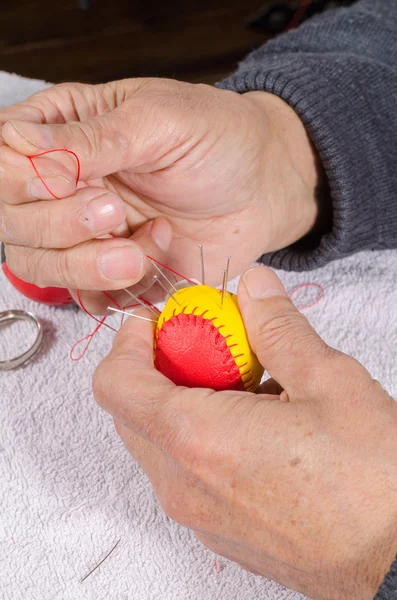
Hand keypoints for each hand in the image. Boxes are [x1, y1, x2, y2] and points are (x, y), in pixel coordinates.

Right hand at [0, 79, 319, 311]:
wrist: (264, 187)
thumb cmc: (219, 139)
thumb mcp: (160, 120)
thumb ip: (92, 138)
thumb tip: (20, 141)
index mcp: (64, 132)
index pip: (4, 162)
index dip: (23, 182)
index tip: (74, 183)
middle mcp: (64, 187)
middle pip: (14, 223)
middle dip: (61, 227)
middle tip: (114, 213)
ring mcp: (87, 234)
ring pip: (44, 267)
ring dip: (89, 267)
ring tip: (142, 249)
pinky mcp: (115, 272)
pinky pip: (89, 297)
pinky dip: (117, 291)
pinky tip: (156, 260)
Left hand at [93, 265, 396, 599]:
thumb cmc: (373, 482)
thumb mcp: (328, 382)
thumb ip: (277, 327)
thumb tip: (253, 287)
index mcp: (198, 439)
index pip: (117, 383)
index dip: (128, 342)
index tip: (157, 321)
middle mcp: (184, 484)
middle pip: (133, 410)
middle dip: (159, 366)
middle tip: (206, 343)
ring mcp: (198, 515)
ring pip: (159, 441)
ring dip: (182, 401)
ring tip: (243, 383)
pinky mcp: (219, 531)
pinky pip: (185, 472)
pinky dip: (200, 437)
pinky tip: (255, 423)